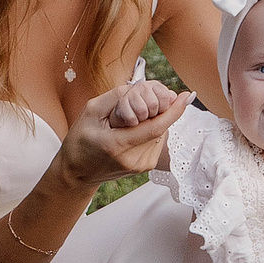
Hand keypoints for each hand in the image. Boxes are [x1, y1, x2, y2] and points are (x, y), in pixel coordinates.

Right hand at [60, 83, 191, 183]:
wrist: (76, 173)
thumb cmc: (80, 141)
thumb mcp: (90, 111)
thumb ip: (118, 97)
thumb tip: (145, 89)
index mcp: (117, 145)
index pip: (155, 127)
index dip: (174, 111)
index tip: (186, 96)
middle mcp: (134, 159)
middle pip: (159, 126)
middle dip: (155, 109)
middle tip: (138, 103)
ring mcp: (142, 165)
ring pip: (160, 132)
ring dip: (151, 120)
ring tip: (128, 122)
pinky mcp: (146, 166)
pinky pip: (156, 139)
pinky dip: (150, 130)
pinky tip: (132, 132)